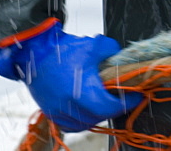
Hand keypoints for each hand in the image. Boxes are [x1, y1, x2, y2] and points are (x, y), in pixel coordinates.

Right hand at [0, 21, 142, 131]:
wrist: (33, 52)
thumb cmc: (63, 49)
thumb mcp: (95, 45)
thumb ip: (113, 51)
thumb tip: (122, 58)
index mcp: (79, 92)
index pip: (108, 108)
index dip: (126, 103)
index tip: (136, 96)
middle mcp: (66, 106)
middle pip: (97, 118)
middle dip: (113, 109)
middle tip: (125, 98)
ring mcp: (56, 111)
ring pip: (82, 124)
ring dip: (97, 116)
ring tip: (108, 103)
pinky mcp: (49, 111)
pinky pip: (69, 124)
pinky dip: (82, 120)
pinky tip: (90, 110)